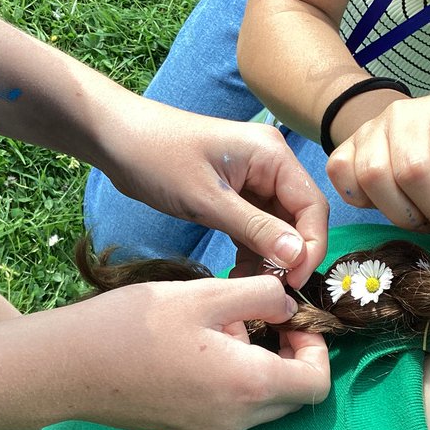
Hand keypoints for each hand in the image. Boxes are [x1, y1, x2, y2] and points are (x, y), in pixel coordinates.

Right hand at [62, 274, 329, 429]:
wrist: (67, 367)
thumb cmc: (134, 325)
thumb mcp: (206, 295)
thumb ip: (261, 295)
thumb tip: (288, 305)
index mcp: (248, 387)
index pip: (317, 384)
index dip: (315, 347)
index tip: (287, 319)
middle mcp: (235, 422)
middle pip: (293, 398)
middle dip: (288, 357)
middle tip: (253, 320)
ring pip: (260, 406)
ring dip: (257, 369)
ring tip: (217, 331)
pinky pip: (229, 413)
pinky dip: (230, 384)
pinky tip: (194, 353)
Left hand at [99, 103, 328, 285]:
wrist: (117, 139)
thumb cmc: (159, 159)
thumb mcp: (207, 199)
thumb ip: (255, 228)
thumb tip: (297, 257)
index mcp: (272, 156)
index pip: (312, 207)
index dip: (311, 247)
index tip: (293, 281)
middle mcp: (271, 165)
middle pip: (299, 218)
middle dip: (289, 255)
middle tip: (271, 290)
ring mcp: (253, 180)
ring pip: (277, 227)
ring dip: (269, 258)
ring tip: (250, 287)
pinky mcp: (235, 194)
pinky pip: (255, 227)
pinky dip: (251, 251)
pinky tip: (237, 276)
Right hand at [326, 91, 429, 252]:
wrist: (406, 131)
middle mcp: (406, 113)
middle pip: (415, 171)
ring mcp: (370, 128)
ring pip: (376, 179)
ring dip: (403, 215)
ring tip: (421, 220)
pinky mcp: (344, 147)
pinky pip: (346, 184)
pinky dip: (365, 204)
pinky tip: (386, 204)